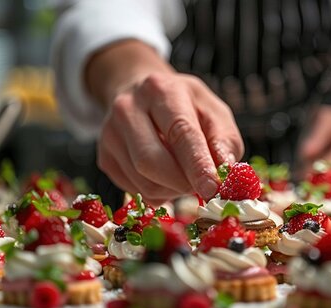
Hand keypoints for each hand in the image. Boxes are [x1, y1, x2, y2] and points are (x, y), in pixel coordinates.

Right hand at [97, 72, 243, 203]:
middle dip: (182, 183)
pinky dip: (157, 194)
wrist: (142, 94)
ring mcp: (110, 134)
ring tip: (184, 177)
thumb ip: (224, 141)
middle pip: (152, 161)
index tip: (212, 189)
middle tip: (202, 187)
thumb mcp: (213, 112)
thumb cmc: (185, 106)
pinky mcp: (104, 157)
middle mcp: (128, 108)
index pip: (179, 132)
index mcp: (161, 90)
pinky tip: (165, 177)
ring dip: (172, 191)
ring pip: (143, 182)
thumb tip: (226, 172)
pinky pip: (134, 190)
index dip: (197, 165)